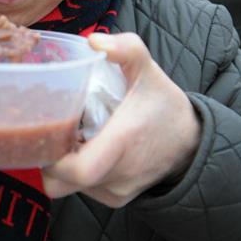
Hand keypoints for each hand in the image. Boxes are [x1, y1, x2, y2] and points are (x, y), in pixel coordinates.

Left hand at [42, 33, 200, 207]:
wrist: (191, 143)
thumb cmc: (164, 105)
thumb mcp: (148, 70)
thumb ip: (126, 48)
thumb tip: (93, 40)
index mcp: (122, 143)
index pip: (79, 170)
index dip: (54, 158)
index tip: (51, 132)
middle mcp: (117, 174)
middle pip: (61, 181)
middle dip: (49, 158)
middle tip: (54, 130)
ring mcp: (115, 191)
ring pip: (68, 186)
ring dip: (63, 164)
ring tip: (73, 136)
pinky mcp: (115, 199)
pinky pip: (82, 191)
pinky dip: (77, 172)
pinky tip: (88, 149)